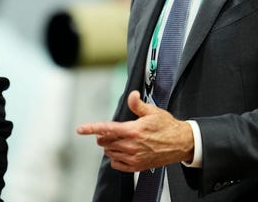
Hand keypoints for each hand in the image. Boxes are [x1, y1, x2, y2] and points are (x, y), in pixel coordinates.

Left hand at [76, 90, 193, 171]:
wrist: (181, 143)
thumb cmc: (167, 126)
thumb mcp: (152, 111)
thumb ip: (137, 104)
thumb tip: (132, 95)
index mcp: (133, 130)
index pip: (106, 129)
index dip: (91, 128)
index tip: (80, 129)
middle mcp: (132, 145)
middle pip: (105, 142)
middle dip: (103, 136)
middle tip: (110, 131)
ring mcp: (134, 157)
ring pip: (110, 152)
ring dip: (109, 146)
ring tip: (118, 140)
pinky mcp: (138, 166)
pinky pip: (118, 164)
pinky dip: (115, 158)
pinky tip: (121, 152)